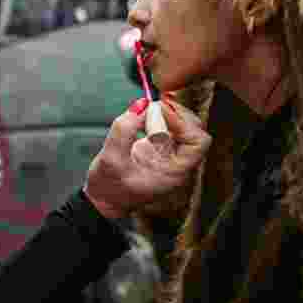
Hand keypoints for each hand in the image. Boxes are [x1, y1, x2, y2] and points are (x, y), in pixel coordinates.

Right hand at [83, 97, 209, 219]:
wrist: (104, 199)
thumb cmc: (109, 186)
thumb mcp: (111, 157)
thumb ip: (124, 129)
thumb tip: (142, 104)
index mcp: (174, 173)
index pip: (198, 143)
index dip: (184, 123)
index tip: (161, 112)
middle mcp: (177, 163)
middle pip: (195, 130)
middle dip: (176, 113)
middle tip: (154, 107)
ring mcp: (171, 155)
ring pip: (185, 125)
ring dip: (168, 112)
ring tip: (147, 110)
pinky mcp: (161, 146)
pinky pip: (171, 125)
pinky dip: (161, 115)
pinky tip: (146, 114)